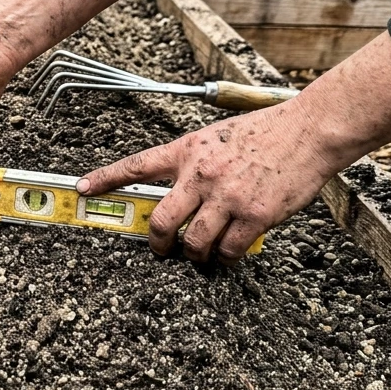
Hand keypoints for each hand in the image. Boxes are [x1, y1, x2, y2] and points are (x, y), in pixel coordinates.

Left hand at [76, 100, 339, 264]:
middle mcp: (201, 174)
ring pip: (194, 243)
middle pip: (161, 220)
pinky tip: (228, 255)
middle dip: (157, 243)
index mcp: (188, 150)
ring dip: (194, 255)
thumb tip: (183, 193)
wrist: (309, 131)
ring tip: (200, 256)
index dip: (105, 179)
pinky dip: (225, 258)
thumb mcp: (218, 137)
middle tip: (161, 251)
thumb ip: (196, 163)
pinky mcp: (254, 215)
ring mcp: (227, 197)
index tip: (81, 189)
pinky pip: (228, 250)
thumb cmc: (266, 133)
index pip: (137, 165)